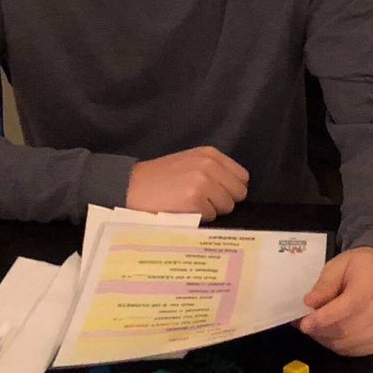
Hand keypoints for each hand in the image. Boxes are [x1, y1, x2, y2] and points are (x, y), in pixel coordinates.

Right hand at [126, 146, 248, 220]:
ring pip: (226, 207)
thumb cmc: (159, 179)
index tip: (215, 194)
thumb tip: (236, 190)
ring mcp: (203, 182)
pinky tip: (182, 210)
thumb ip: (214, 171)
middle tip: (201, 201)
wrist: (130, 187)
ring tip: (189, 204)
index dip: (230, 189)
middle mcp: (209, 165)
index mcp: (210, 154)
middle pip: (238, 194)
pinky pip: (211, 217)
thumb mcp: (190, 163)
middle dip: (223, 201)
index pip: (242, 178)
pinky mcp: (194, 200)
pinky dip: (199, 218)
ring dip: (211, 210)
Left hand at [298, 247, 372, 355]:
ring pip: (348, 343)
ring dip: (326, 339)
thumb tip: (310, 303)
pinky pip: (354, 351)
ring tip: (318, 327)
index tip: (305, 323)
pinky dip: (338, 345)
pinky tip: (333, 333)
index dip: (325, 318)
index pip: (350, 305)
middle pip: (347, 328)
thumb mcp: (337, 266)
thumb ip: (324, 284)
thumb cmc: (358, 269)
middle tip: (305, 324)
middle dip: (320, 330)